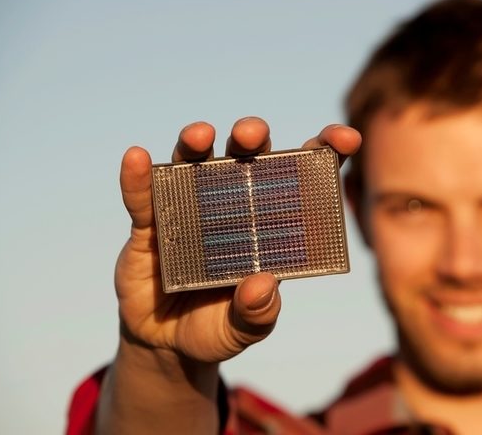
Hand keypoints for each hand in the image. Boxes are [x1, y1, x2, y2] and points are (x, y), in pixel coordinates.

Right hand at [115, 117, 360, 362]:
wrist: (167, 345)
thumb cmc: (219, 327)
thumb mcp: (246, 328)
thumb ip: (258, 313)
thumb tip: (262, 286)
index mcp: (268, 225)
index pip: (302, 180)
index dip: (324, 153)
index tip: (344, 138)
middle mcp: (232, 206)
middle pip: (246, 159)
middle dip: (251, 139)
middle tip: (252, 135)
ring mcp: (189, 210)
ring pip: (194, 164)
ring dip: (196, 143)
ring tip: (200, 136)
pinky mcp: (150, 225)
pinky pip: (142, 198)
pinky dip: (139, 179)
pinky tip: (137, 159)